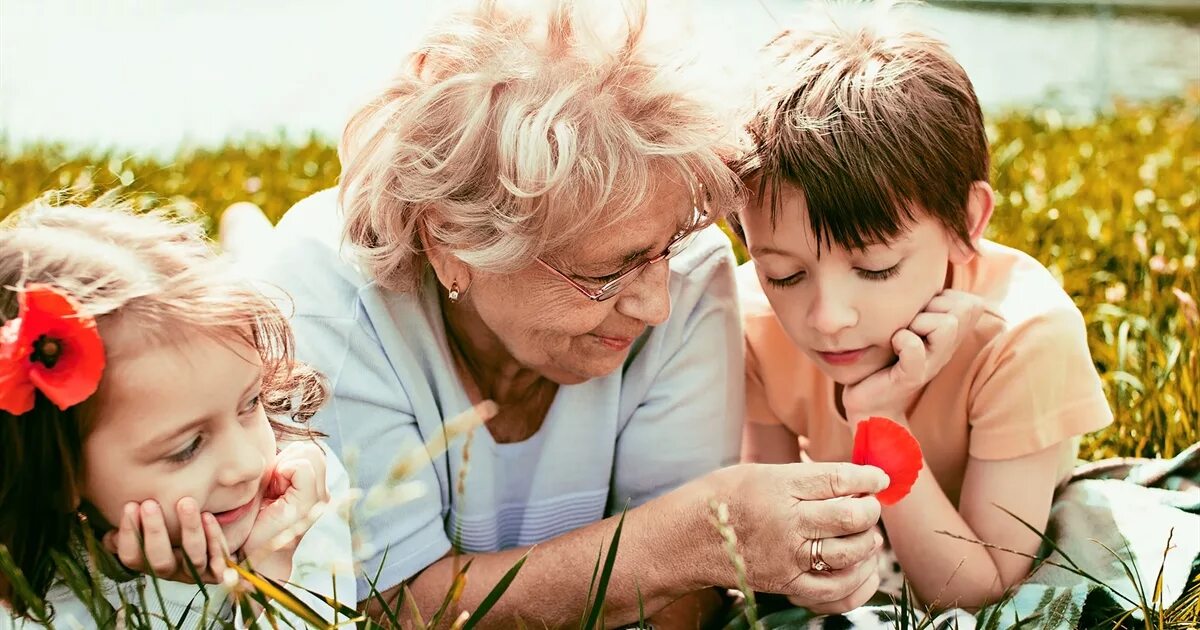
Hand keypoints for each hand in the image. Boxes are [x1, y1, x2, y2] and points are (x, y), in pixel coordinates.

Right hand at [102, 498, 229, 583]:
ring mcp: (194, 574)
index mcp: (147, 563)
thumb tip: (111, 528)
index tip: (129, 505)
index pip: (131, 557)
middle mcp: (169, 572)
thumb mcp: (145, 528)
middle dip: (154, 531)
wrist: (207, 538)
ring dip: (189, 529)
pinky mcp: (217, 571)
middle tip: (149, 503)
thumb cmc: (169, 528)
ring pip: (192, 558)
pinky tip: (208, 516)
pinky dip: (214, 538)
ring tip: (186, 503)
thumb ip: (129, 528)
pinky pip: (217, 560)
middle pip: (159, 561)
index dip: (128, 535)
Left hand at [241, 442, 328, 566]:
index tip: (271, 482)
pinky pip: (302, 468)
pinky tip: (273, 492)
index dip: (287, 458)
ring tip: (272, 490)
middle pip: (311, 449)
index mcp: (315, 490)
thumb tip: (278, 445)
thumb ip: (280, 469)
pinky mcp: (308, 504)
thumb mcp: (269, 489)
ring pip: (309, 454)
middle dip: (287, 459)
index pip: (309, 451)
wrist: (253, 559)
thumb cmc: (253, 524)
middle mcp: (323, 494)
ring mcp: (319, 499)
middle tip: (271, 485)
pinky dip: (284, 472)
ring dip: (284, 466)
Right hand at [707, 462, 887, 610]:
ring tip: (865, 534)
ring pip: (850, 553)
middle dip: (871, 510)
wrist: (687, 537)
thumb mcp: (762, 472)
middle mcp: (787, 522)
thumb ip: (806, 477)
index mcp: (779, 486)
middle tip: (870, 505)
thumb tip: (852, 479)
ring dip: (868, 542)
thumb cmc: (724, 498)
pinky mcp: (787, 584)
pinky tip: (862, 567)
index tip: (880, 478)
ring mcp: (788, 557)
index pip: (838, 480)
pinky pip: (837, 591)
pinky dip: (858, 581)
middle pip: (851, 516)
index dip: (868, 477)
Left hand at [842, 290, 983, 422]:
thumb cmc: (885, 356)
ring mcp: (933, 364)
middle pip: (965, 308)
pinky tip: (893, 346)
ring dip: (919, 321)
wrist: (868, 401)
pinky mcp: (912, 377)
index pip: (972, 303)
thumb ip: (925, 303)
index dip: (945, 299)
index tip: (922, 312)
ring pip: (947, 324)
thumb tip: (936, 274)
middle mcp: (947, 350)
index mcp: (950, 336)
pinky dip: (903, 340)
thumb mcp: (908, 322)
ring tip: (902, 334)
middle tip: (911, 323)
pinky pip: (916, 347)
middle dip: (934, 306)